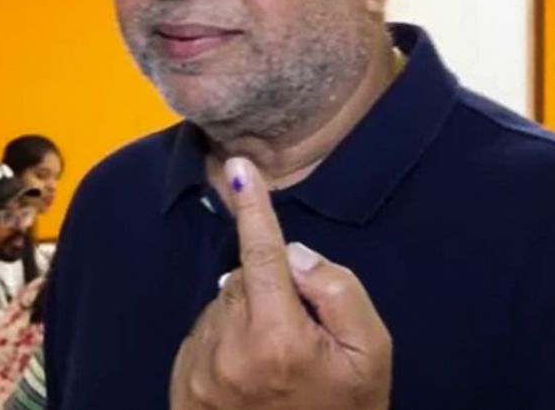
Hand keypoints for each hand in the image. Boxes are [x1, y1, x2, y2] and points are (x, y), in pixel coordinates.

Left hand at [170, 158, 391, 409]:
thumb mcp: (370, 352)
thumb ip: (337, 290)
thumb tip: (290, 253)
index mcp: (279, 337)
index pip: (262, 254)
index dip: (254, 207)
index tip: (240, 167)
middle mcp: (230, 352)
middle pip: (241, 280)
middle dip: (268, 290)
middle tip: (299, 335)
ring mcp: (201, 374)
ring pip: (219, 307)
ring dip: (244, 317)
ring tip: (274, 365)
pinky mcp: (184, 389)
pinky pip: (201, 336)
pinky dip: (223, 341)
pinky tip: (249, 376)